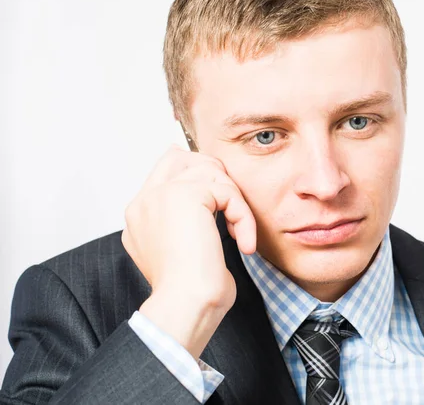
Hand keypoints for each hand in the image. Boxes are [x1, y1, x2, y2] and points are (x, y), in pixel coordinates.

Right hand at [121, 144, 255, 357]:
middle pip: (182, 158)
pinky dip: (243, 216)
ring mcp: (161, 195)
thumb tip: (207, 196)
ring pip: (210, 171)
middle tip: (230, 207)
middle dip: (214, 175)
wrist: (185, 305)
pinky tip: (243, 243)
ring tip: (237, 231)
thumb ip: (185, 220)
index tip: (220, 195)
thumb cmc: (189, 290)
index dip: (196, 172)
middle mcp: (145, 201)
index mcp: (140, 214)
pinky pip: (228, 192)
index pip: (164, 170)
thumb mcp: (183, 250)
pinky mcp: (185, 196)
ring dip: (233, 200)